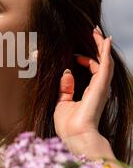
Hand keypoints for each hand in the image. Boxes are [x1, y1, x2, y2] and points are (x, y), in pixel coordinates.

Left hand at [53, 26, 114, 157]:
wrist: (75, 136)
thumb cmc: (69, 125)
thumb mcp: (62, 103)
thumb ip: (65, 88)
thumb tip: (67, 72)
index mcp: (90, 92)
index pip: (91, 69)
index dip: (84, 58)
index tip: (75, 53)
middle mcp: (98, 87)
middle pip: (100, 61)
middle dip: (97, 46)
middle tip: (93, 32)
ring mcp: (101, 86)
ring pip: (104, 60)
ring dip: (101, 45)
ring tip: (97, 32)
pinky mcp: (101, 86)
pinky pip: (105, 64)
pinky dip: (105, 51)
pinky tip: (104, 39)